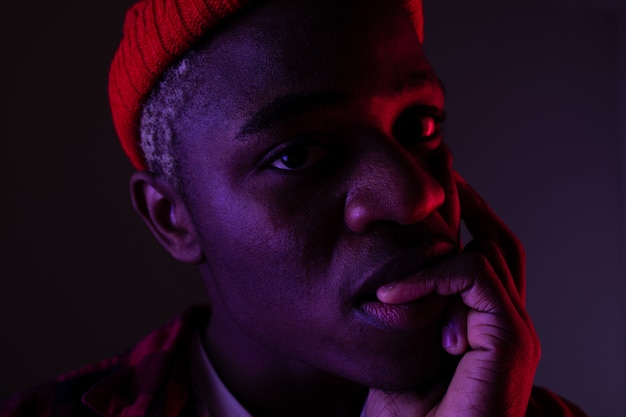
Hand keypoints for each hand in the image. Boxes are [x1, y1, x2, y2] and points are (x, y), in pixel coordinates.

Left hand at [364, 173, 539, 416]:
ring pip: (490, 252)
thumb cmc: (412, 414)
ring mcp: (512, 329)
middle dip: (470, 204)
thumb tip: (384, 277)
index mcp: (483, 322)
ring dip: (441, 238)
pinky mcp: (510, 338)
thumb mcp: (400, 349)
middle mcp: (505, 320)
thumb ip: (406, 312)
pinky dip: (432, 276)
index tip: (434, 191)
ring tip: (410, 220)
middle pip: (499, 243)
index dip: (462, 219)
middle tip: (441, 173)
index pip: (482, 255)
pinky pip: (475, 277)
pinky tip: (393, 295)